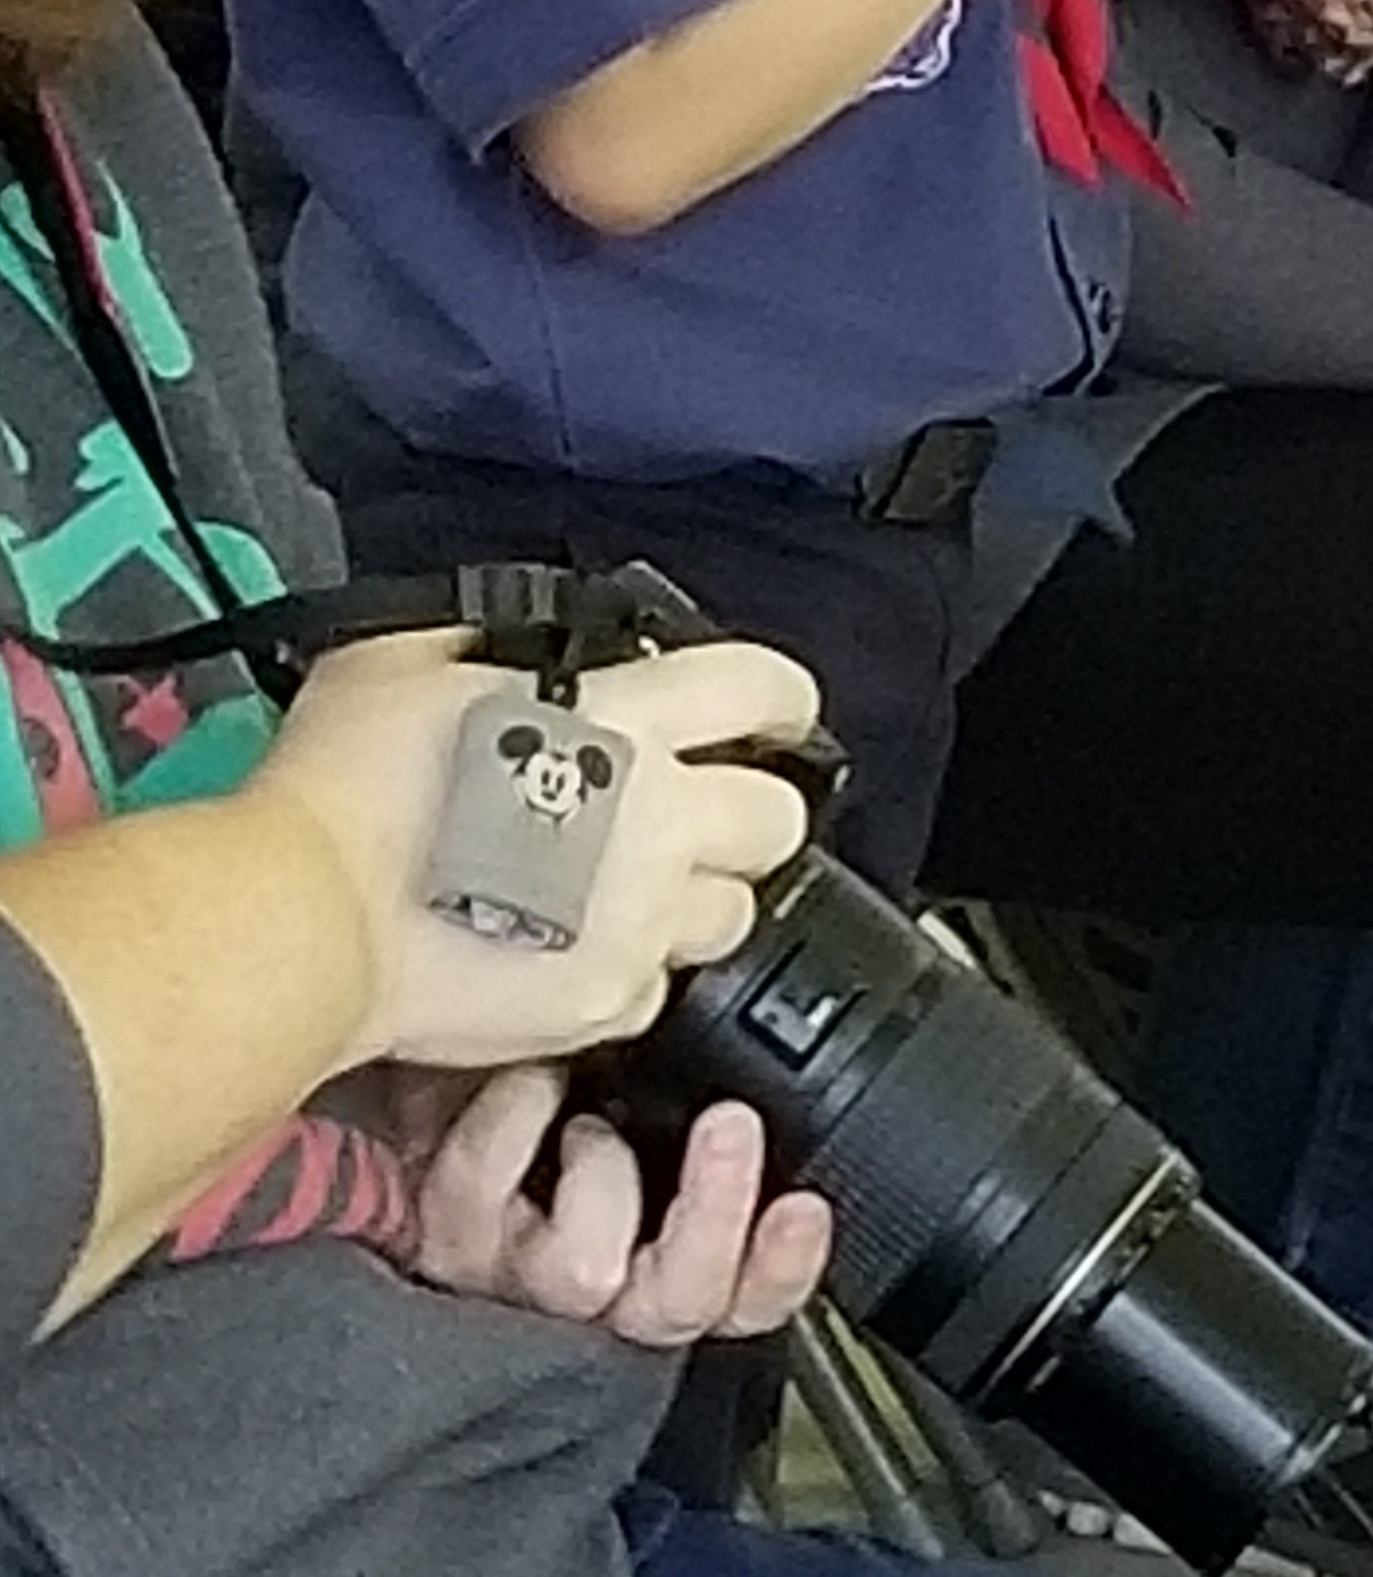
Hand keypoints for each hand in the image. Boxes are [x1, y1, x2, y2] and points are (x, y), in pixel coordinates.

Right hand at [239, 629, 819, 1075]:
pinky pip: (652, 994)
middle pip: (777, 818)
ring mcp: (637, 918)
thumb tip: (502, 651)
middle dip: (751, 818)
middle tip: (700, 819)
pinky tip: (572, 957)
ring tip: (631, 897)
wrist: (308, 918)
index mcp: (625, 717)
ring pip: (730, 915)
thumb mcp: (412, 658)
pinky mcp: (601, 1004)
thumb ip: (485, 647)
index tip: (778, 712)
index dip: (785, 698)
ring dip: (695, 903)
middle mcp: (656, 816)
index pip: (762, 687)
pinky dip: (625, 977)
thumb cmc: (348, 783)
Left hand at [413, 1070, 833, 1346]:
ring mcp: (514, 1277)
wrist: (405, 1084)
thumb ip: (691, 1098)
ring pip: (589, 1271)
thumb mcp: (634, 1085)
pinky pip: (489, 1194)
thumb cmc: (528, 1086)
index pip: (743, 1296)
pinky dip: (514, 1119)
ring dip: (604, 1170)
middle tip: (732, 1127)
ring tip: (590, 1110)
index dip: (780, 1266)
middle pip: (679, 1299)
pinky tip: (525, 1084)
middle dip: (717, 1212)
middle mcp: (590, 1284)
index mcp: (658, 1253)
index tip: (802, 1207)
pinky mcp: (444, 1247)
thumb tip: (752, 1060)